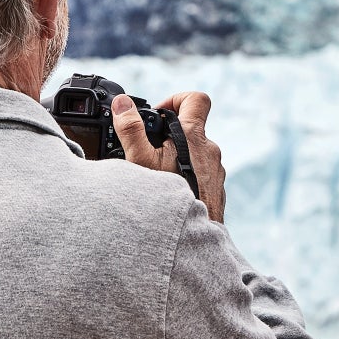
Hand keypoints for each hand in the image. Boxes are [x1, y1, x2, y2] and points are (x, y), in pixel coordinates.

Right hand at [111, 91, 226, 223]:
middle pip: (191, 128)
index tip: (160, 112)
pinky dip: (186, 175)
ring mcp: (216, 170)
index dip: (177, 98)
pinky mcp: (216, 188)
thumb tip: (122, 104)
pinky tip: (170, 190)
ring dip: (177, 156)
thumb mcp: (140, 161)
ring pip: (195, 152)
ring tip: (157, 173)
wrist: (191, 239)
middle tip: (150, 148)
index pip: (197, 99)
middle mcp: (210, 150)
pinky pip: (201, 173)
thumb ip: (131, 129)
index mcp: (194, 136)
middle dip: (169, 134)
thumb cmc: (167, 201)